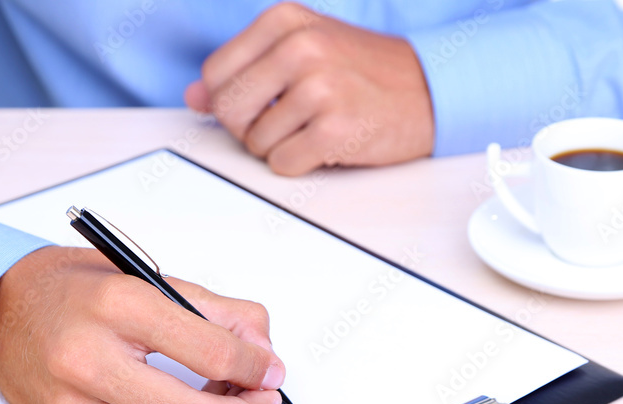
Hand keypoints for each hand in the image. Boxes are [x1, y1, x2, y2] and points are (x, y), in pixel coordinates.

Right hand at [0, 246, 286, 403]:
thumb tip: (261, 348)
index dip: (256, 366)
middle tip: (264, 402)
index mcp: (118, 307)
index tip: (271, 368)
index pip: (211, 352)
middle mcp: (91, 361)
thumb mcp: (145, 275)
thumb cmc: (70, 287)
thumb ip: (213, 310)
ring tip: (235, 403)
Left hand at [184, 2, 433, 175]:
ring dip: (280, 147)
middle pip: (229, 110)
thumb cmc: (362, 72)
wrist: (429, 90)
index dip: (230, 100)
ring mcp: (320, 87)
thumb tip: (193, 98)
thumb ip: (245, 70)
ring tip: (313, 128)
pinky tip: (325, 144)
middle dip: (249, 128)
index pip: (215, 75)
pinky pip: (282, 164)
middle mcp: (301, 47)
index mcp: (285, 20)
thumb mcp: (301, 52)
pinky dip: (299, 163)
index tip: (262, 102)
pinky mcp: (335, 128)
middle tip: (285, 122)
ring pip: (255, 143)